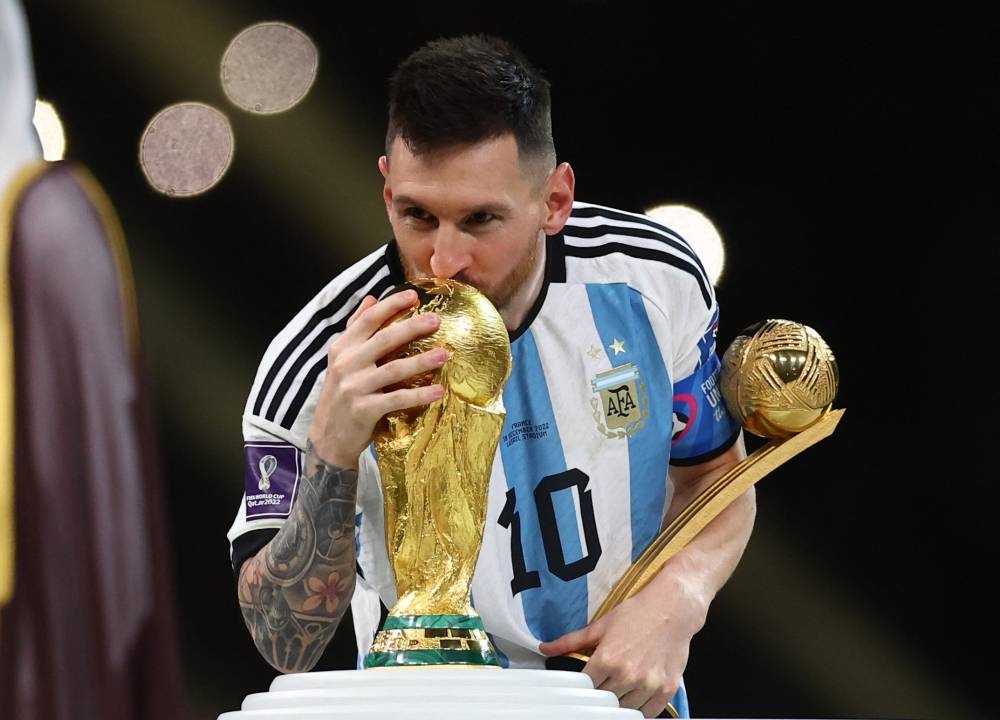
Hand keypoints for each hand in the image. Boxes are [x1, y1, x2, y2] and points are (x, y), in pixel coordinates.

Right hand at [308, 289, 447, 468]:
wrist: (327, 436)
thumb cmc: (340, 394)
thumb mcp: (341, 358)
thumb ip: (356, 328)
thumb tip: (371, 298)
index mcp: (342, 347)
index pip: (368, 320)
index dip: (391, 305)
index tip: (414, 295)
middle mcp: (347, 364)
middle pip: (384, 339)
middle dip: (412, 327)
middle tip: (436, 320)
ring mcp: (355, 387)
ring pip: (394, 369)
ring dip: (422, 361)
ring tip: (445, 354)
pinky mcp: (365, 410)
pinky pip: (397, 399)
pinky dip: (419, 395)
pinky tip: (438, 391)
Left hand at [539, 573, 705, 717]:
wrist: (673, 608)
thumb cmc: (637, 614)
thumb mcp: (600, 625)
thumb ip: (571, 641)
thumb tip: (545, 648)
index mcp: (608, 659)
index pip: (585, 688)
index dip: (582, 687)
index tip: (583, 686)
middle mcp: (628, 675)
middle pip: (604, 701)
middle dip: (600, 694)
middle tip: (602, 685)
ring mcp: (649, 684)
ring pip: (625, 710)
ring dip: (619, 703)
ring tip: (618, 689)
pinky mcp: (667, 689)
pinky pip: (648, 713)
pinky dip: (640, 710)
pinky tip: (635, 698)